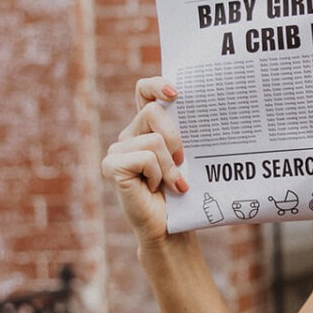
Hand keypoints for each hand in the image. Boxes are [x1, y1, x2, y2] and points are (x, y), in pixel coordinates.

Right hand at [101, 77, 188, 242]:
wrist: (170, 227)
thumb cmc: (180, 194)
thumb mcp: (185, 159)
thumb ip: (183, 136)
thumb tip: (199, 113)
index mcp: (146, 128)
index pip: (144, 92)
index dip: (157, 85)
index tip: (176, 94)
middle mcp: (129, 134)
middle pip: (153, 112)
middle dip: (175, 137)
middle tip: (181, 162)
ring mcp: (118, 150)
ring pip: (153, 140)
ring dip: (169, 166)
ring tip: (169, 184)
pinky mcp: (112, 166)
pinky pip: (145, 158)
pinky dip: (156, 175)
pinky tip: (152, 189)